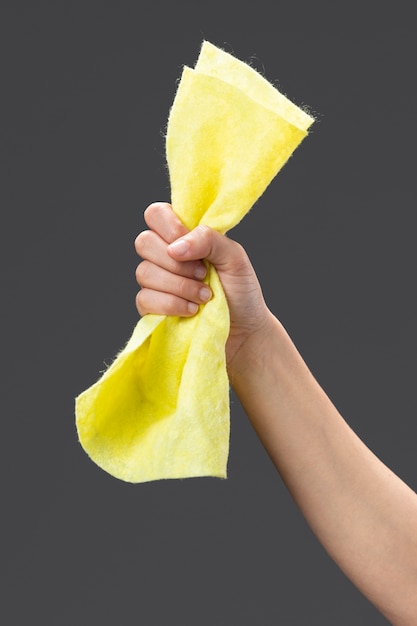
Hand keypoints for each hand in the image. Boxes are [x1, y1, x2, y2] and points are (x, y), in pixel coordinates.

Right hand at [134, 202, 273, 369]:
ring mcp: (155, 281)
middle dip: (177, 263)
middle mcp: (164, 255)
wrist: (244, 331)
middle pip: (144, 242)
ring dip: (180, 286)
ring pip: (144, 273)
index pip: (156, 214)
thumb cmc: (241, 291)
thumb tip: (175, 248)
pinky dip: (172, 305)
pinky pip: (145, 299)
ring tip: (205, 296)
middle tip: (203, 274)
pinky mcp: (151, 307)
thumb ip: (209, 239)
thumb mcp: (234, 258)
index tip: (190, 247)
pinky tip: (192, 310)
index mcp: (183, 235)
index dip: (169, 227)